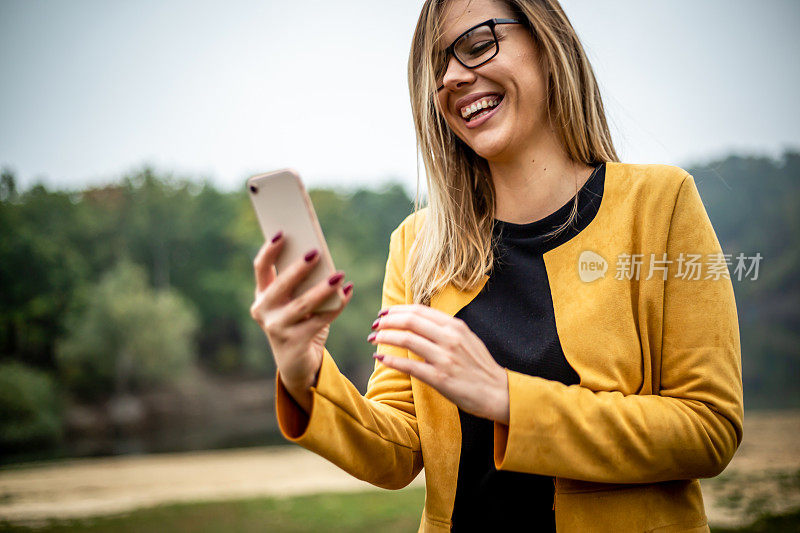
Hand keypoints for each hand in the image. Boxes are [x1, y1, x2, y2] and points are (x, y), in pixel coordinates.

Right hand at [250, 231, 353, 411]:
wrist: (297, 364)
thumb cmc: (299, 323)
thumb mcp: (295, 302)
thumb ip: (303, 284)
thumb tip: (322, 259)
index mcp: (262, 296)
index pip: (261, 268)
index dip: (269, 250)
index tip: (282, 233)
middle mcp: (264, 311)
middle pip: (281, 285)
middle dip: (299, 268)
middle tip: (316, 252)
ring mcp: (276, 329)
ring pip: (302, 304)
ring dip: (323, 288)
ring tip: (340, 275)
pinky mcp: (294, 343)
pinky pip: (320, 320)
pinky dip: (337, 306)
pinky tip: (348, 292)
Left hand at [367, 304, 509, 423]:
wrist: (498, 393)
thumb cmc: (480, 367)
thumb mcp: (467, 339)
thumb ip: (445, 329)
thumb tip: (420, 320)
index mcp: (455, 326)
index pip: (419, 310)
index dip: (397, 310)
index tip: (384, 313)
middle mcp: (450, 338)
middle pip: (410, 321)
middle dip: (387, 321)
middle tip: (375, 325)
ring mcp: (445, 358)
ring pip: (407, 340)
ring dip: (385, 337)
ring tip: (373, 339)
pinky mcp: (440, 379)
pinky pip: (410, 366)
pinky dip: (391, 360)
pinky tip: (380, 357)